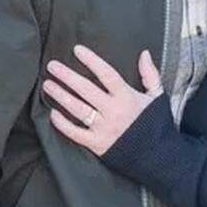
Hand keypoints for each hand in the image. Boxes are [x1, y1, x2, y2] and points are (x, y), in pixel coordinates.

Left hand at [42, 45, 162, 155]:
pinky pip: (76, 133)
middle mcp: (113, 111)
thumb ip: (150, 74)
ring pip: (78, 109)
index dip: (91, 61)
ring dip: (61, 96)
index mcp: (127, 97)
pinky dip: (63, 124)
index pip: (106, 74)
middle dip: (67, 76)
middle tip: (52, 66)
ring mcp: (103, 128)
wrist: (158, 157)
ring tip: (48, 85)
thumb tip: (144, 53)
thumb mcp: (158, 96)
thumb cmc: (157, 124)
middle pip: (86, 90)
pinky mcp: (97, 144)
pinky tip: (53, 114)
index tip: (77, 50)